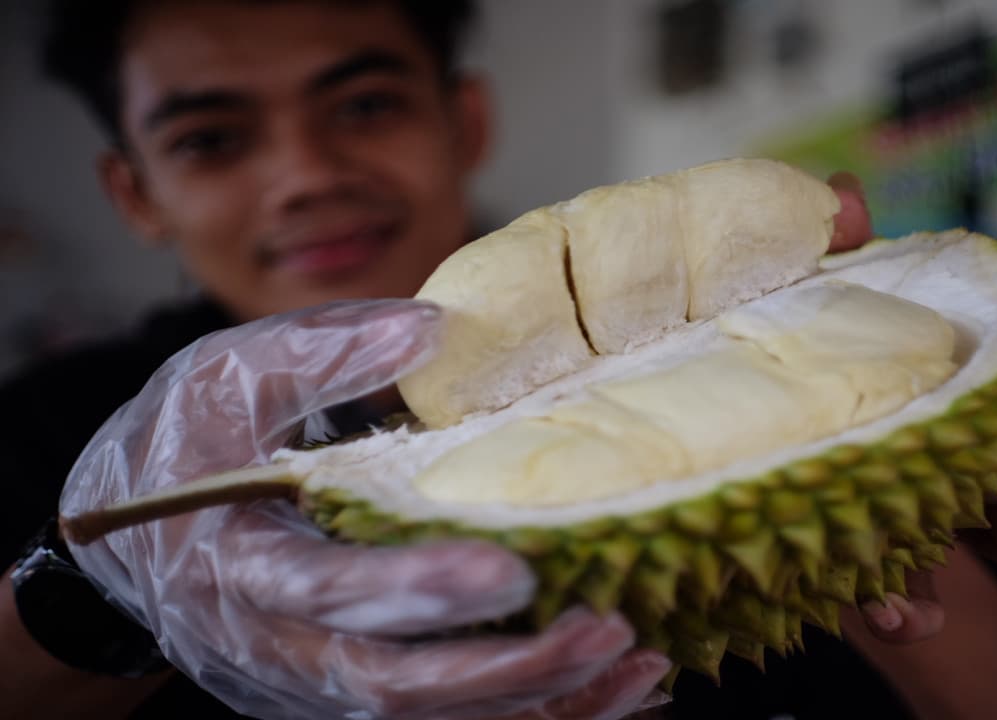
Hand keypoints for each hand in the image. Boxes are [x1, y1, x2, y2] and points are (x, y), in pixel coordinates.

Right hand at [59, 300, 667, 719]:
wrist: (133, 542)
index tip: (513, 571)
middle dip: (507, 670)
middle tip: (606, 629)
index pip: (329, 594)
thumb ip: (322, 352)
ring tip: (636, 665)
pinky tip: (614, 690)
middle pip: (396, 687)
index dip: (417, 592)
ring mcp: (316, 685)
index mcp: (240, 565)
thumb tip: (433, 327)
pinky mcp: (353, 694)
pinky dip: (534, 713)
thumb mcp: (224, 378)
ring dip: (539, 703)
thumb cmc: (180, 449)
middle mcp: (278, 650)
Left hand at [823, 173, 996, 642]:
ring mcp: (941, 506)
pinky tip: (895, 615)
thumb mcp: (798, 298)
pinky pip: (914, 599)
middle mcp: (970, 441)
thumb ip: (826, 248)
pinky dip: (911, 611)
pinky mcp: (887, 563)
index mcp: (963, 374)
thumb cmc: (785, 357)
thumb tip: (846, 191)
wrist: (735, 445)